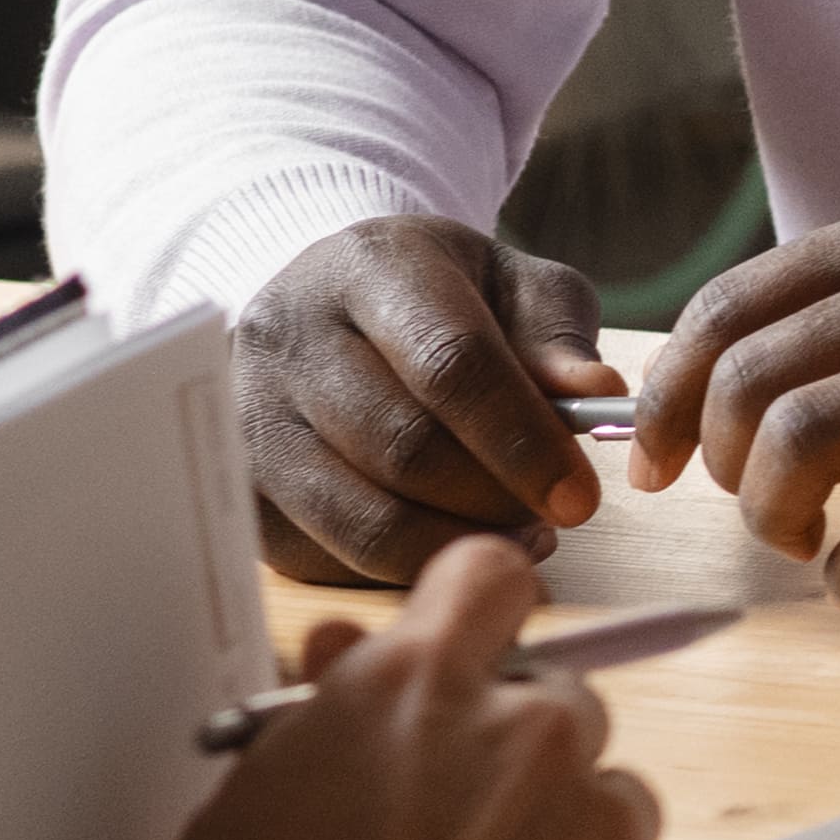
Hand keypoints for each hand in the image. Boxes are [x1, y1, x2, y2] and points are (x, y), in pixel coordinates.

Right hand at [131, 540, 674, 839]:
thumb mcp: (245, 810)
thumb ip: (318, 727)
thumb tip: (340, 672)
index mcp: (419, 689)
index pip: (487, 581)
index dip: (478, 612)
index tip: (471, 644)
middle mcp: (529, 736)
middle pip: (561, 705)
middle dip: (517, 757)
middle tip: (455, 834)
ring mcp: (600, 830)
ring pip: (612, 806)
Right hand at [241, 215, 622, 587]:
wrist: (325, 301)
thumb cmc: (438, 300)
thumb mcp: (510, 286)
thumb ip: (556, 337)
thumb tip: (599, 396)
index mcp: (370, 267)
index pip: (450, 362)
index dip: (522, 439)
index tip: (581, 497)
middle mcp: (290, 335)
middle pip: (401, 447)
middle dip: (492, 501)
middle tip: (553, 521)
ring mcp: (250, 414)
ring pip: (357, 516)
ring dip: (450, 547)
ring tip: (513, 541)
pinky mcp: (240, 484)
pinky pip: (320, 557)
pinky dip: (396, 573)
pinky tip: (448, 550)